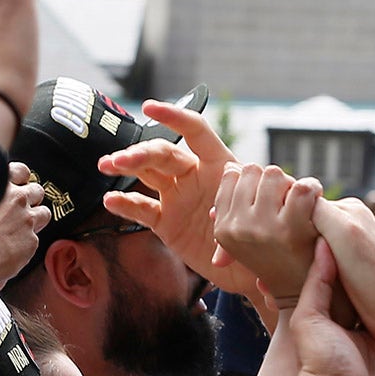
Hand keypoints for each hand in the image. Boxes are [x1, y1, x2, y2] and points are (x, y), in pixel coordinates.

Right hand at [0, 162, 50, 288]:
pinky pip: (35, 238)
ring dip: (36, 219)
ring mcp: (27, 219)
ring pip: (44, 212)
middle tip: (20, 210)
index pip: (21, 171)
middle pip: (36, 190)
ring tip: (20, 229)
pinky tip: (11, 248)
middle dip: (31, 199)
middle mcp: (16, 199)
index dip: (21, 179)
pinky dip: (26, 242)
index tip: (17, 186)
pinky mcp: (32, 240)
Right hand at [98, 99, 262, 299]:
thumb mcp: (265, 215)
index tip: (150, 106)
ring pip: (146, 174)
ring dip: (126, 167)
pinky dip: (124, 205)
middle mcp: (195, 176)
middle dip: (141, 152)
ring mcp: (178, 197)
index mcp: (220, 165)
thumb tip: (218, 207)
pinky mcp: (166, 222)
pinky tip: (110, 201)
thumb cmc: (267, 235)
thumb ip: (244, 208)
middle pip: (164, 153)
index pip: (195, 131)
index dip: (175, 116)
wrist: (255, 269)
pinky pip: (141, 210)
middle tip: (122, 159)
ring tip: (107, 165)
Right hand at [211, 164, 322, 302]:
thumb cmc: (279, 259)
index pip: (232, 175)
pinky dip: (313, 189)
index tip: (269, 196)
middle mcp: (237, 227)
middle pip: (253, 170)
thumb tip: (230, 168)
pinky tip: (316, 202)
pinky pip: (300, 189)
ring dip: (291, 184)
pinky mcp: (290, 229)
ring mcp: (262, 228)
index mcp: (223, 229)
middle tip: (286, 200)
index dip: (255, 180)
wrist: (304, 293)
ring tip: (300, 205)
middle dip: (272, 180)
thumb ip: (234, 206)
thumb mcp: (245, 239)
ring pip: (274, 174)